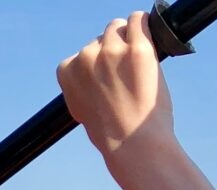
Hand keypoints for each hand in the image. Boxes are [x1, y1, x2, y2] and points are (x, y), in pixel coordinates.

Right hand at [56, 11, 176, 161]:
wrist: (130, 141)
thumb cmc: (109, 130)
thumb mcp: (80, 106)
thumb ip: (81, 83)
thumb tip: (88, 68)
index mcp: (67, 70)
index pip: (81, 53)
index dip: (97, 64)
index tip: (107, 79)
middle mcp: (85, 57)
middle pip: (101, 38)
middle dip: (112, 50)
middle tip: (126, 73)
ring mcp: (111, 51)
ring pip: (119, 27)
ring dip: (128, 39)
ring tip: (138, 63)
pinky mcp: (138, 48)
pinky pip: (139, 19)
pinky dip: (144, 25)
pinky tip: (149, 38)